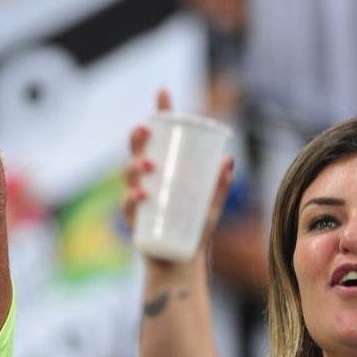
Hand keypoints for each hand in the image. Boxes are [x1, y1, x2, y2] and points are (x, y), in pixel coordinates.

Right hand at [121, 89, 234, 267]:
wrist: (181, 265)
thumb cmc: (195, 231)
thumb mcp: (211, 206)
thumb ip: (218, 186)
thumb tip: (228, 160)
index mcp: (165, 169)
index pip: (160, 136)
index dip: (159, 112)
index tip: (162, 92)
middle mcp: (147, 179)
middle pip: (137, 150)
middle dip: (138, 137)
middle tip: (144, 129)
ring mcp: (138, 197)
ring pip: (127, 174)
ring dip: (134, 166)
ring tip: (149, 169)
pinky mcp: (133, 218)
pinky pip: (127, 204)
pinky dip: (133, 198)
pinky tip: (142, 195)